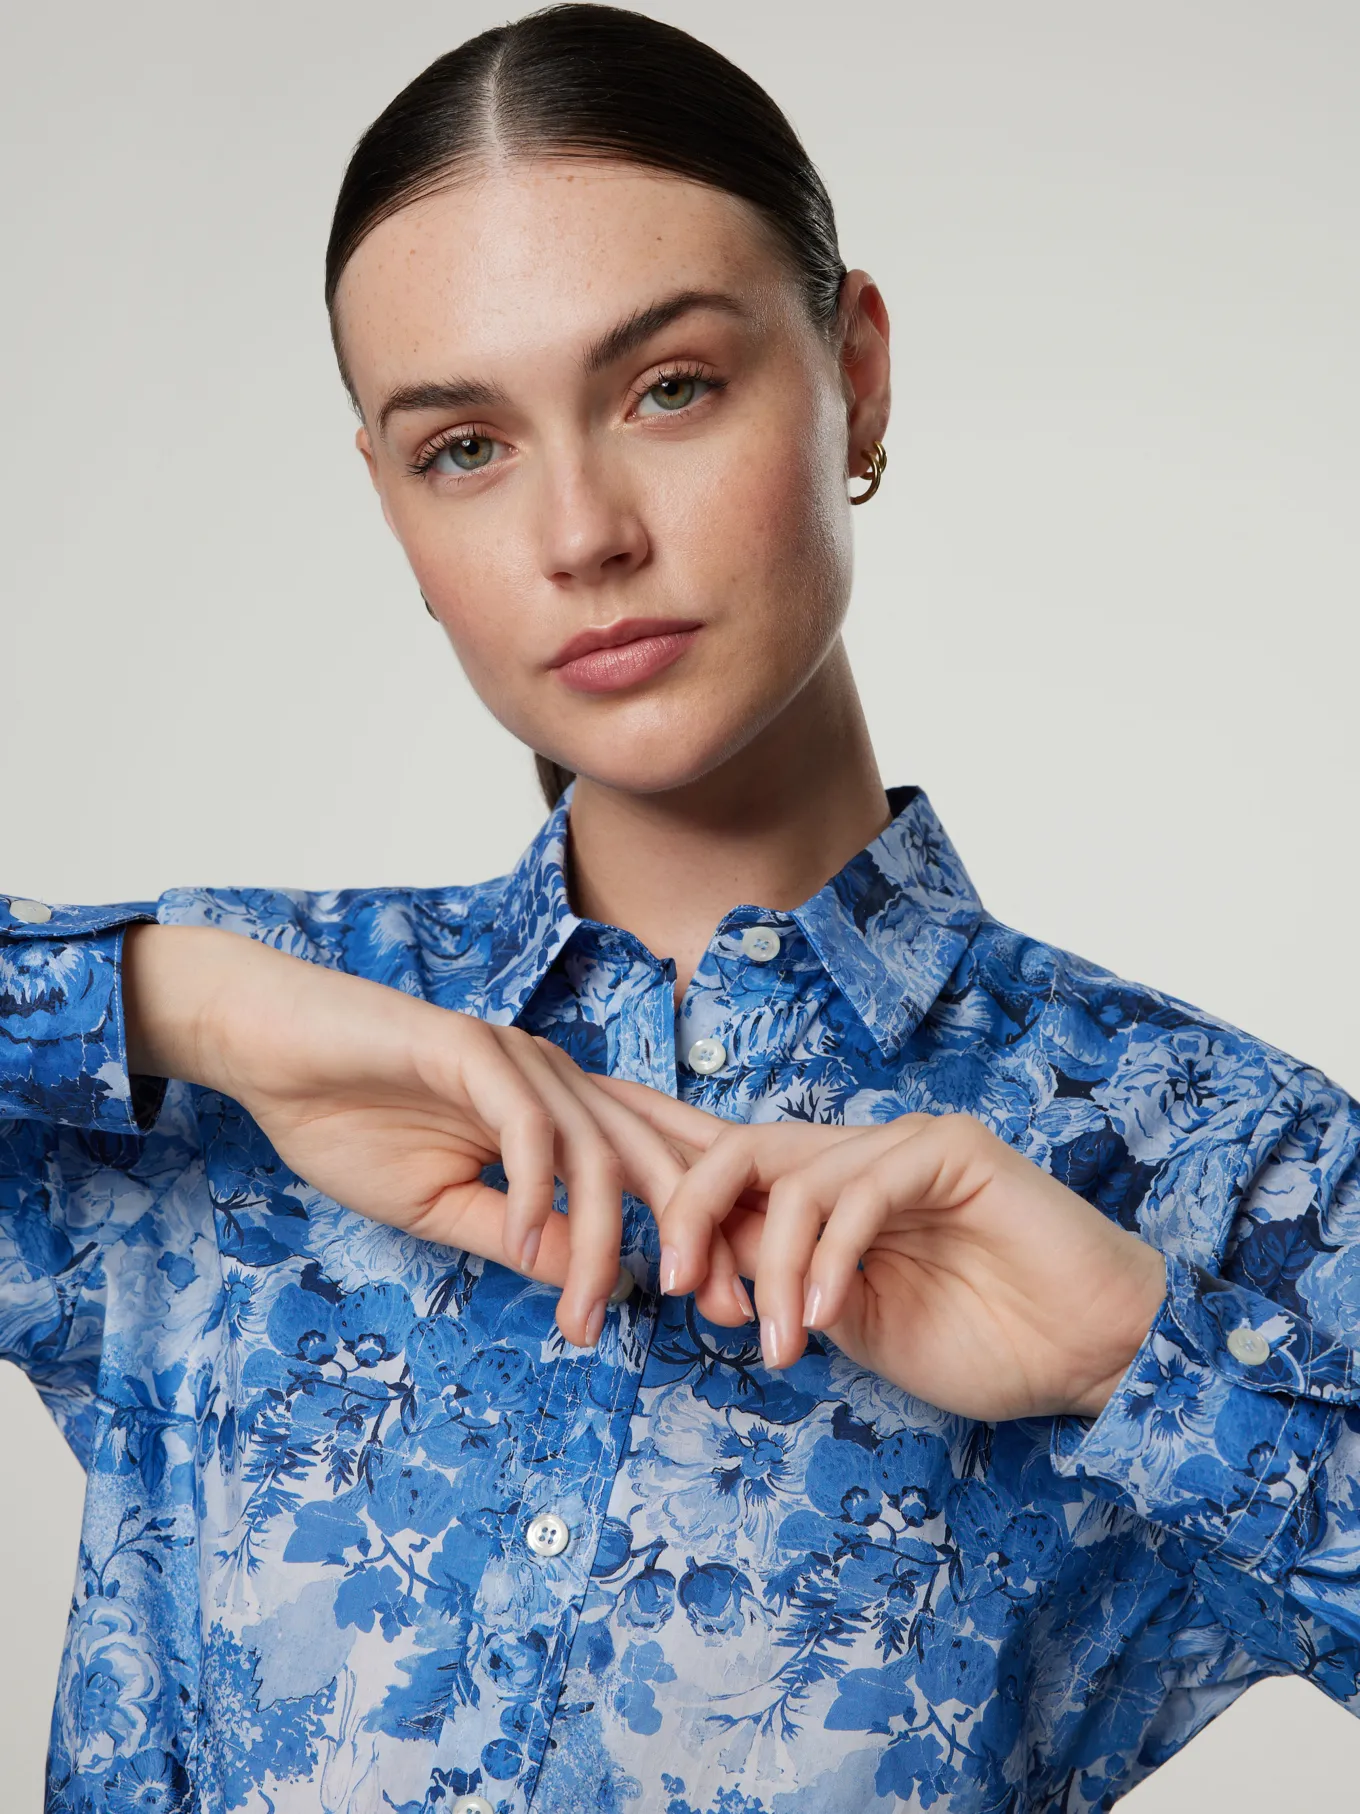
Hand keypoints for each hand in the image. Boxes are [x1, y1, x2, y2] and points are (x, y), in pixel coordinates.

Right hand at [122, 925, 749, 1347]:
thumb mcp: (442, 1204)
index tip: (726, 1305)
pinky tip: (523, 1241)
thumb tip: (591, 1281)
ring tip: (592, 1314)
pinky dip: (533, 1186)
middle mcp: (556, 1080)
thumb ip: (518, 1237)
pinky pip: (525, 1124)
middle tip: (719, 1311)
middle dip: (697, 1235)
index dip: (703, 1229)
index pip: (654, 1166)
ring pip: (595, 1151)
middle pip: (654, 1156)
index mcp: (561, 1112)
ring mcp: (517, 1060)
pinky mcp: (468, 1047)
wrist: (270, 1049)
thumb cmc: (349, 1119)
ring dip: (602, 1239)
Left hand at [597, 1079, 1167, 1421]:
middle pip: (738, 1148)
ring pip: (793, 1178)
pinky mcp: (952, 1150)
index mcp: (828, 1190)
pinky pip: (862, 1190)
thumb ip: (785, 1290)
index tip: (583, 1142)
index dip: (655, 1140)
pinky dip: (828, 1257)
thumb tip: (706, 1280)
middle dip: (689, 1210)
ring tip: (778, 1343)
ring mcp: (905, 1142)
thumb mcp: (852, 1324)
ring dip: (769, 1268)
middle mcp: (858, 1152)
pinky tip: (825, 1318)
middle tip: (675, 1284)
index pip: (727, 1154)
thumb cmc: (982, 1342)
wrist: (1093, 1353)